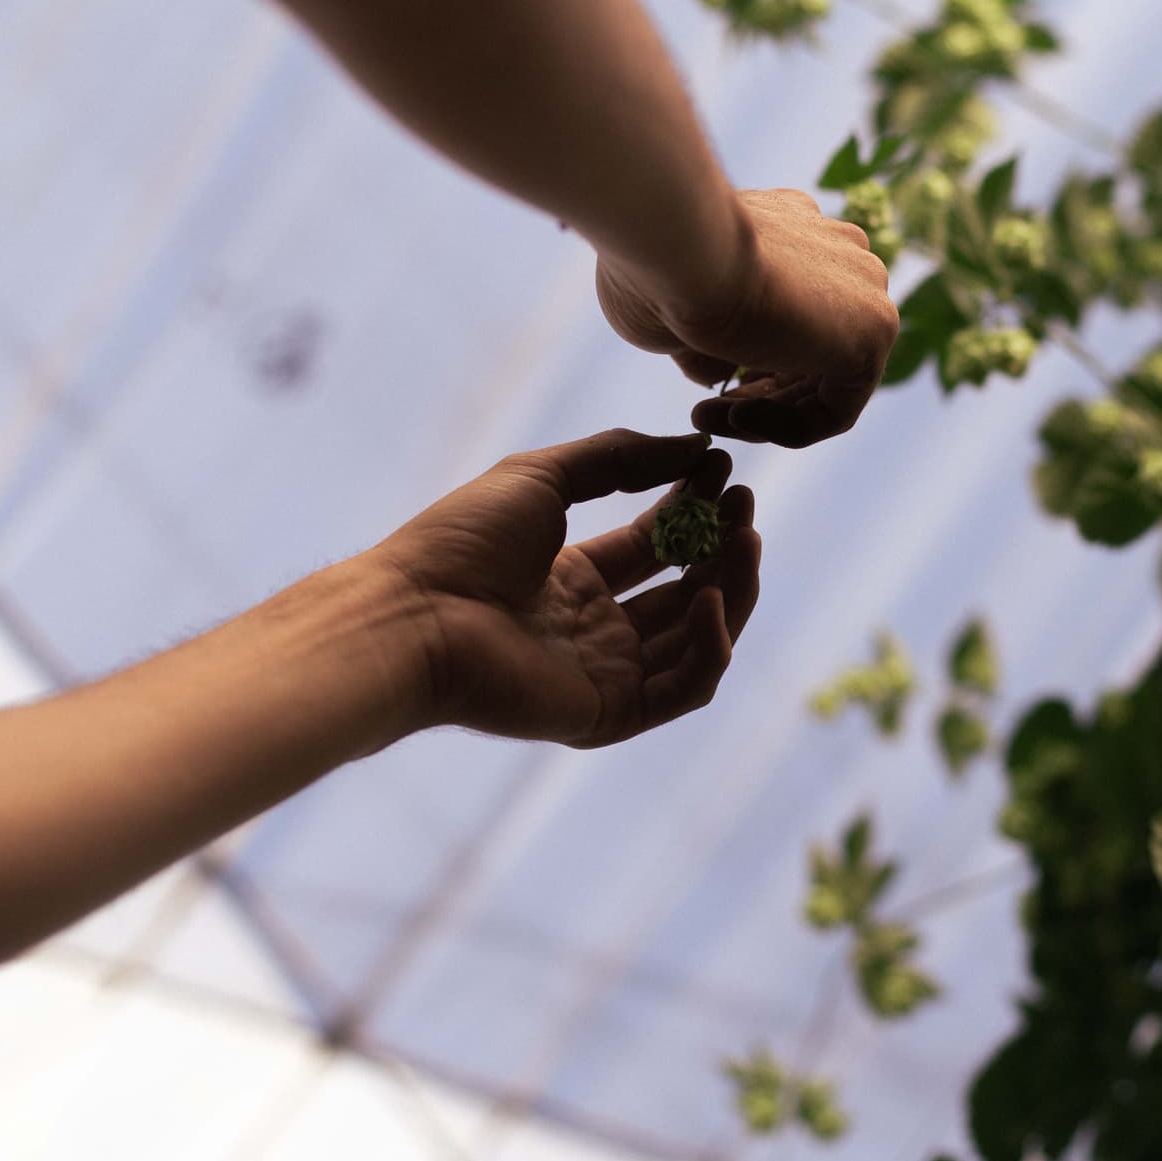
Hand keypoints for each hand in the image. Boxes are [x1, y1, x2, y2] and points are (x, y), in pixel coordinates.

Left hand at [369, 430, 758, 746]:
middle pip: (683, 590)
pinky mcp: (608, 713)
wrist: (415, 615)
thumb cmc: (462, 542)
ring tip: (745, 541)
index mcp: (570, 577)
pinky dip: (710, 648)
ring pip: (696, 639)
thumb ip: (618, 457)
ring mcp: (603, 673)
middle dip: (721, 546)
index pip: (654, 544)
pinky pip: (684, 689)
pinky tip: (711, 601)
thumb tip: (694, 447)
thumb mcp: (543, 476)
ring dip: (731, 590)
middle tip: (746, 506)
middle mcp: (592, 628)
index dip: (692, 508)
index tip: (723, 470)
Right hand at [596, 188, 897, 446]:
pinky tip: (736, 418)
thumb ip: (705, 338)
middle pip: (810, 347)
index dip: (747, 365)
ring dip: (765, 414)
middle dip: (757, 392)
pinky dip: (787, 427)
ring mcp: (864, 287)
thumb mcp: (672, 307)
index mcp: (795, 227)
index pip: (790, 312)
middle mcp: (837, 250)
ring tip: (709, 419)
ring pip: (823, 380)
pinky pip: (837, 408)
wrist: (680, 244)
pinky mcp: (874, 333)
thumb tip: (715, 374)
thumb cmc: (657, 266)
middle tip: (706, 414)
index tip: (705, 391)